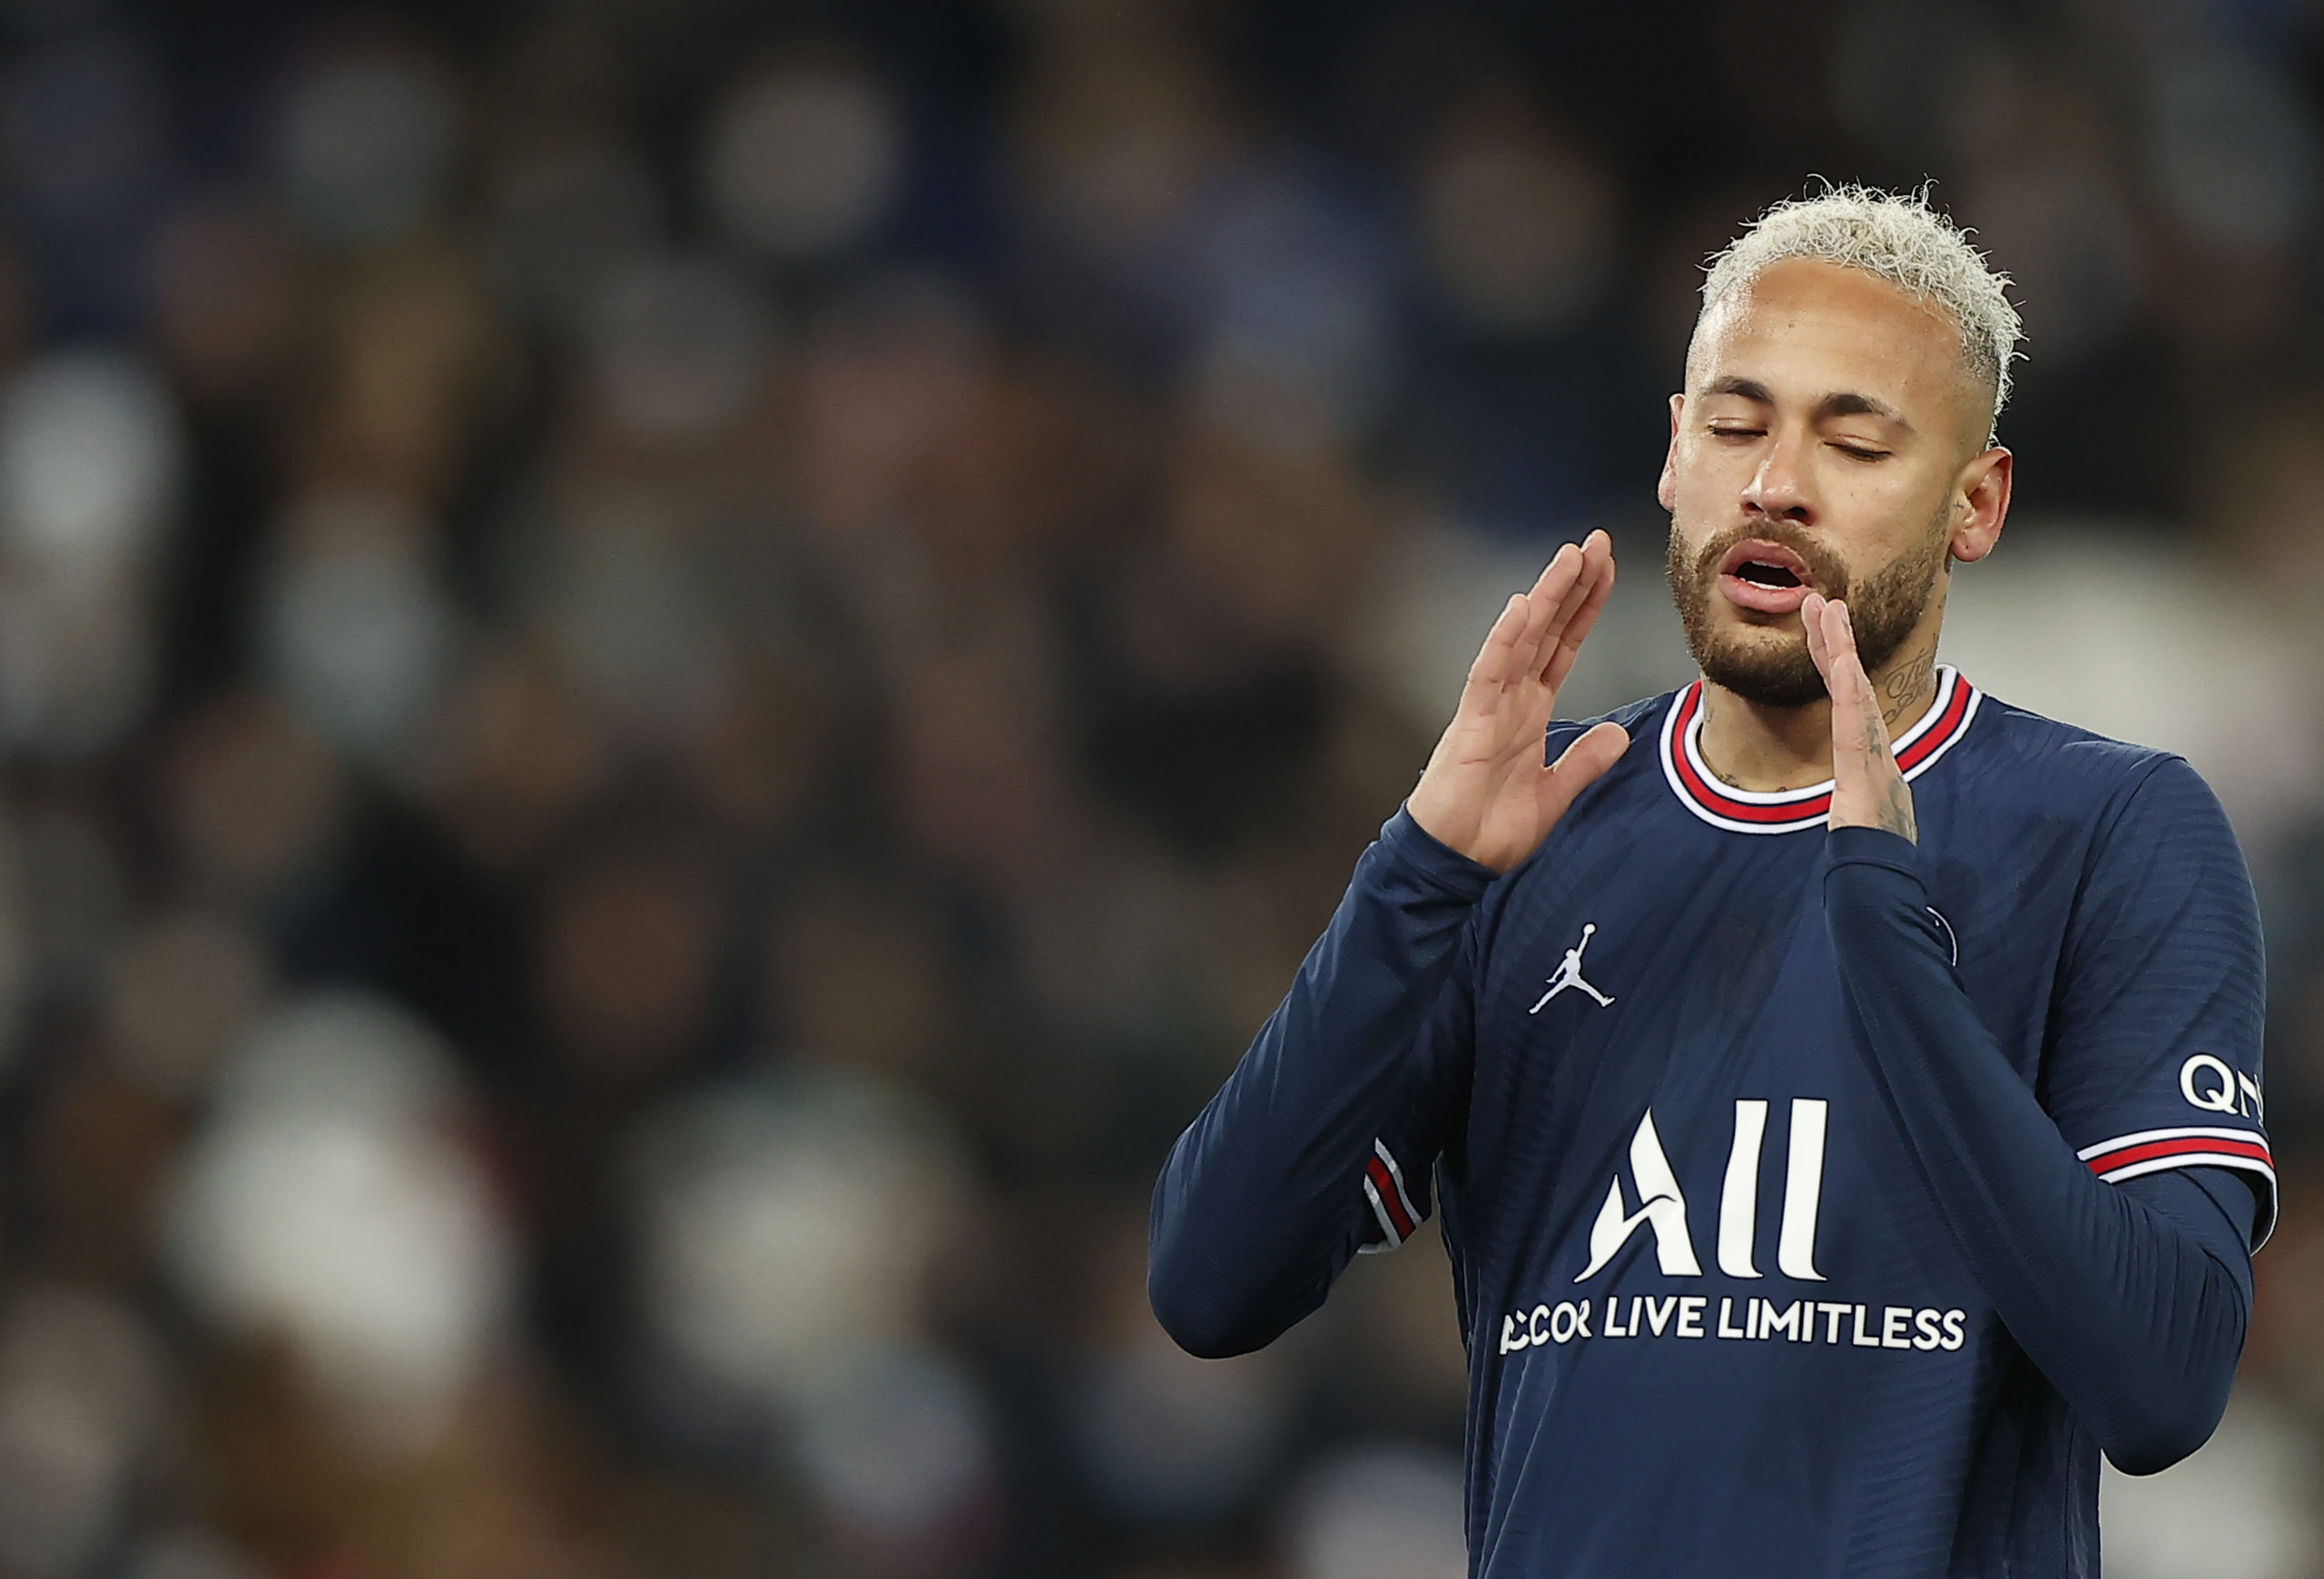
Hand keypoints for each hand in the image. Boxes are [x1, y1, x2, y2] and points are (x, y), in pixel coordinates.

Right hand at [1406, 531, 1628, 872]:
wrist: (1454, 862)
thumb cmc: (1491, 831)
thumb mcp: (1555, 795)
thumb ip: (1584, 763)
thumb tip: (1619, 737)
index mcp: (1529, 711)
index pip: (1562, 648)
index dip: (1584, 609)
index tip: (1605, 570)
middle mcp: (1510, 698)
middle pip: (1546, 630)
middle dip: (1571, 586)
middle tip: (1595, 541)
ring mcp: (1489, 706)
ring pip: (1522, 639)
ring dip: (1546, 596)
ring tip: (1571, 556)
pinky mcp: (1471, 723)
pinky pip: (1489, 671)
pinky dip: (1505, 638)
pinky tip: (1522, 606)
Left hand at [1800, 592, 1916, 841]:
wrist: (1882, 858)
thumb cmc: (1874, 834)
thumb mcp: (1854, 801)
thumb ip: (1852, 788)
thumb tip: (1844, 789)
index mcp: (1859, 740)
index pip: (1839, 689)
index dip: (1829, 652)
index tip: (1821, 618)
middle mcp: (1865, 735)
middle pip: (1844, 677)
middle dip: (1831, 636)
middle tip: (1818, 599)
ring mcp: (1867, 744)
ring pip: (1850, 686)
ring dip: (1839, 646)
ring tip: (1828, 611)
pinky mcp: (1864, 759)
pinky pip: (1853, 717)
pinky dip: (1848, 686)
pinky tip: (1840, 659)